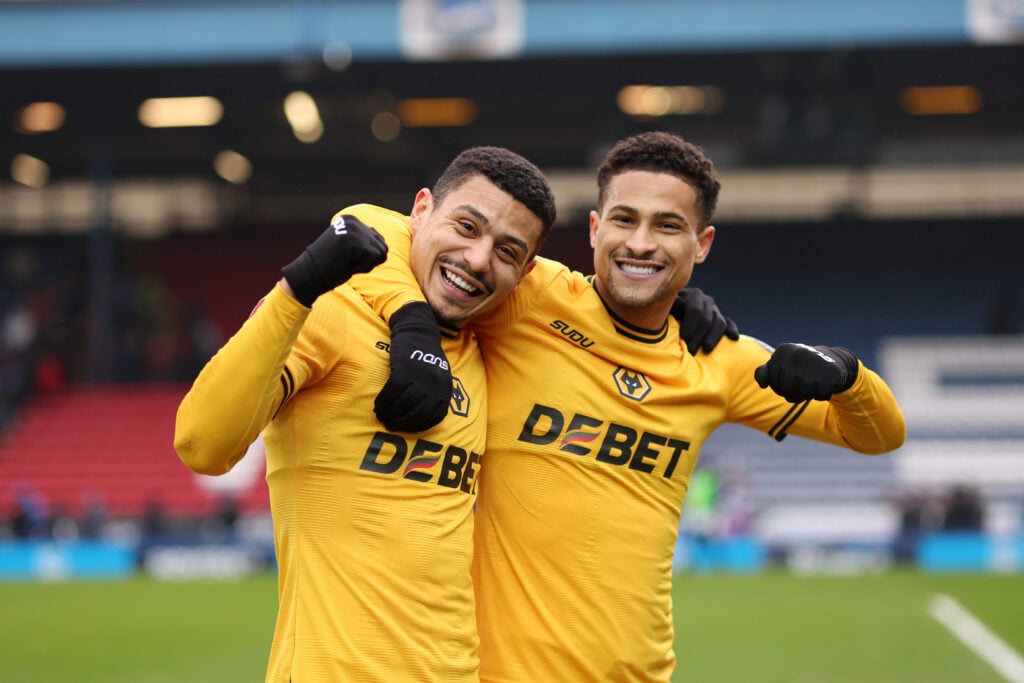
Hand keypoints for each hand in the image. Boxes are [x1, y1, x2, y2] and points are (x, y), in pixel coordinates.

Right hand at [281, 214, 387, 306]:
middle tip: (346, 261)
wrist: (309, 274)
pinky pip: (376, 259)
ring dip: (367, 263)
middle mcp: (354, 222)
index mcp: (350, 220)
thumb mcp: (346, 246)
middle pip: (381, 246)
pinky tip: (348, 265)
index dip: (364, 255)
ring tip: (347, 262)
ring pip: (381, 253)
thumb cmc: (329, 264)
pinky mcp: (357, 242)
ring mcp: (355, 231)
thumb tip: (382, 239)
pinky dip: (365, 267)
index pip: (376, 240)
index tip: (345, 256)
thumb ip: (362, 240)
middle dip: (368, 259)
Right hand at [374, 302, 452, 431]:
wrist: (419, 330)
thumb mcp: (439, 375)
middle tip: (390, 425)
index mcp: (445, 388)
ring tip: (381, 415)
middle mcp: (435, 385)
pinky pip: (392, 393)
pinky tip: (378, 405)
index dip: (420, 426)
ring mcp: (420, 378)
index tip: (408, 428)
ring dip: (389, 414)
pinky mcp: (404, 370)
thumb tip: (424, 415)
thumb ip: (436, 393)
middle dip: (402, 423)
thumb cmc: (426, 355)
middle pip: (417, 414)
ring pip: (403, 405)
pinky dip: (384, 402)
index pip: (435, 417)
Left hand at [670, 288, 738, 354]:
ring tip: (706, 350)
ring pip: (719, 323)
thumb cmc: (667, 312)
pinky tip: (733, 337)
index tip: (684, 337)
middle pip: (707, 319)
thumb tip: (678, 301)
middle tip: (691, 351)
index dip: (690, 324)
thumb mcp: (667, 307)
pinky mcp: (722, 319)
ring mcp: (715, 310)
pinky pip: (729, 323)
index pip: (695, 309)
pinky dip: (732, 329)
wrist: (674, 312)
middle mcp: (707, 301)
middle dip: (699, 336)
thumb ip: (671, 305)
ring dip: (713, 338)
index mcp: (693, 295)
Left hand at [754, 343, 858, 401]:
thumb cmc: (799, 366)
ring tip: (812, 384)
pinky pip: (820, 396)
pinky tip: (823, 384)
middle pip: (786, 389)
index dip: (780, 388)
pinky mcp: (830, 373)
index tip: (788, 381)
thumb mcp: (780, 365)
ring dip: (807, 395)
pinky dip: (822, 395)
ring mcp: (813, 362)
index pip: (773, 382)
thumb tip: (762, 384)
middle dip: (793, 393)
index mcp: (782, 352)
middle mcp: (796, 354)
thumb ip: (764, 373)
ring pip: (803, 393)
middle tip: (801, 385)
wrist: (831, 360)